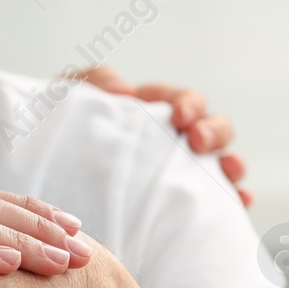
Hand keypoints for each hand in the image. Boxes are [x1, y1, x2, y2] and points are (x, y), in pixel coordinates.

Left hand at [73, 65, 250, 207]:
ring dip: (231, 164)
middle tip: (197, 141)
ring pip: (221, 162)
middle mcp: (174, 140)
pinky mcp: (181, 202)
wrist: (49, 177)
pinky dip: (234, 200)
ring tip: (230, 172)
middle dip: (213, 131)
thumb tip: (124, 89)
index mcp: (152, 111)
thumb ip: (90, 83)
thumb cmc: (60, 133)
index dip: (187, 105)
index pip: (182, 101)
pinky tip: (240, 204)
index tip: (180, 117)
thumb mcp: (67, 100)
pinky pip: (216, 201)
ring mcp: (181, 171)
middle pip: (212, 127)